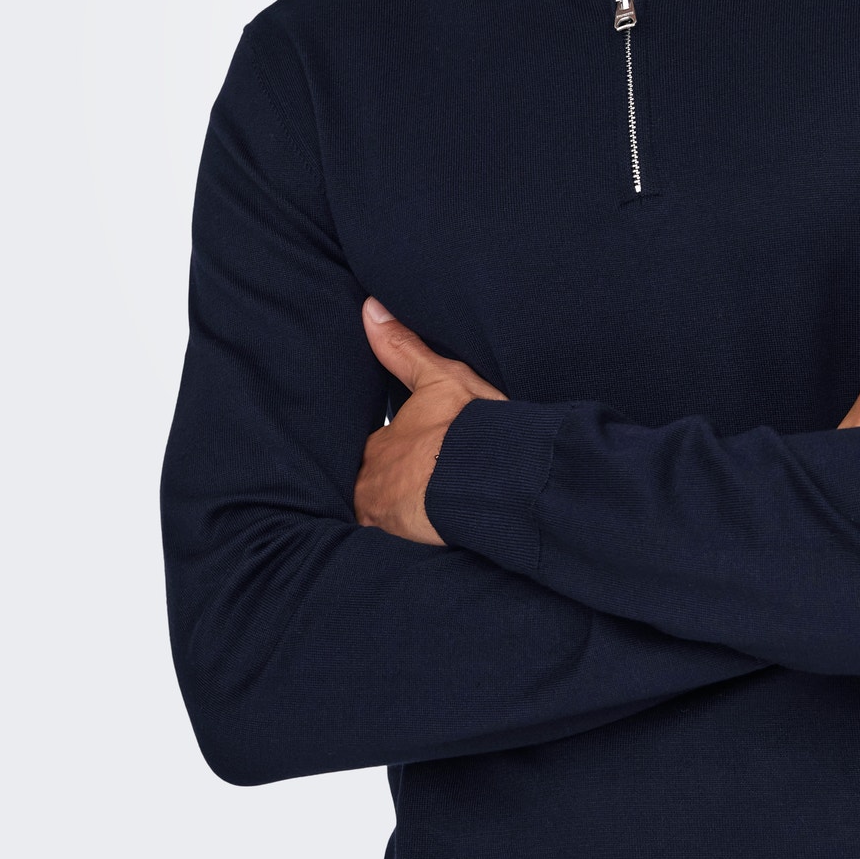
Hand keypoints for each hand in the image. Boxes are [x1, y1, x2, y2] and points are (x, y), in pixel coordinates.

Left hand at [354, 299, 508, 544]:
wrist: (489, 475)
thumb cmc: (468, 426)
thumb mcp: (439, 377)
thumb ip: (402, 347)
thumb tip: (370, 308)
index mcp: (383, 445)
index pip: (379, 453)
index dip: (395, 459)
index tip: (412, 463)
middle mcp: (372, 482)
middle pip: (375, 488)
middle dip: (391, 492)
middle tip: (417, 496)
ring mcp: (381, 517)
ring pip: (382, 519)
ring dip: (397, 521)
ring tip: (420, 526)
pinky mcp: (397, 545)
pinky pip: (393, 549)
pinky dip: (406, 546)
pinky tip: (423, 549)